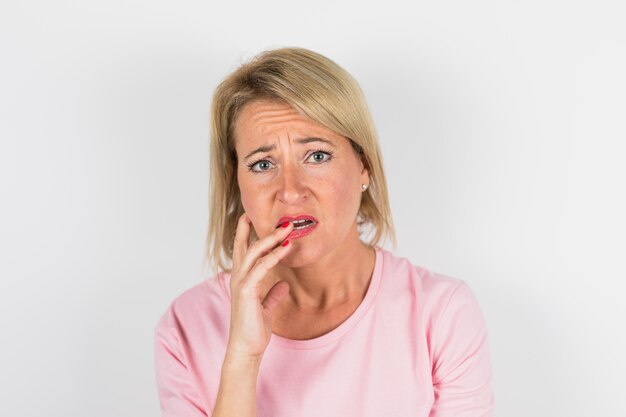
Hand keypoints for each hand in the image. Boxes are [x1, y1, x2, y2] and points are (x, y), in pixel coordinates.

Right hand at [225, 212, 293, 359]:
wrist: (247, 348)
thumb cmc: (254, 329)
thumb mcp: (266, 308)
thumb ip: (272, 295)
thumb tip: (283, 285)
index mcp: (242, 280)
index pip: (242, 251)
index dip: (245, 233)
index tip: (250, 216)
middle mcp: (238, 278)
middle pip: (245, 245)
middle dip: (257, 228)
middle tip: (275, 216)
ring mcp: (241, 283)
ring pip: (255, 252)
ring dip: (272, 238)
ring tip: (287, 228)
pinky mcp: (246, 291)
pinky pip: (261, 267)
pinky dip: (274, 256)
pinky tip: (286, 248)